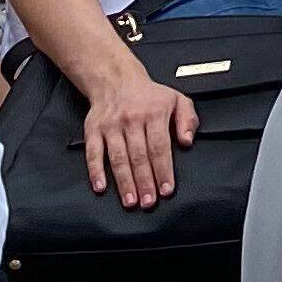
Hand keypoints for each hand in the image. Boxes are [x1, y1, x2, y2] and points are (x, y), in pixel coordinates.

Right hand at [79, 62, 194, 210]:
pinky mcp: (93, 130)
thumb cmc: (149, 95)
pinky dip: (95, 171)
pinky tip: (100, 186)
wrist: (116, 80)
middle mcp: (132, 120)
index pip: (160, 146)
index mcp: (154, 113)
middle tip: (149, 202)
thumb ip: (187, 119)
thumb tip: (187, 141)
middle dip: (145, 181)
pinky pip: (93, 153)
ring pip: (118, 158)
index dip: (163, 170)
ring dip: (124, 182)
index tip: (166, 189)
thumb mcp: (177, 99)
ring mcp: (111, 126)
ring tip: (130, 200)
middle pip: (139, 156)